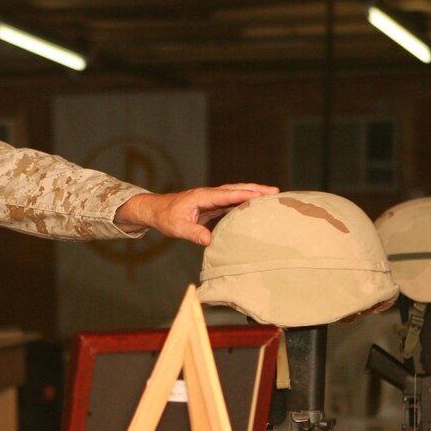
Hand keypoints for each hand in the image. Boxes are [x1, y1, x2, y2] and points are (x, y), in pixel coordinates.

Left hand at [115, 183, 278, 244]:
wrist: (155, 211)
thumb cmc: (165, 217)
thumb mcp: (177, 227)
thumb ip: (193, 233)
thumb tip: (209, 240)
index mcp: (202, 196)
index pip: (227, 194)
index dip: (244, 194)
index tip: (261, 195)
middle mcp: (208, 194)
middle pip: (235, 189)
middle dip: (255, 189)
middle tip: (275, 191)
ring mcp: (210, 199)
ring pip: (234, 194)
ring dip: (252, 194)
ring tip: (272, 196)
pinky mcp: (210, 205)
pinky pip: (230, 202)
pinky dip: (243, 202)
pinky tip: (254, 207)